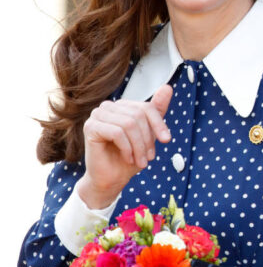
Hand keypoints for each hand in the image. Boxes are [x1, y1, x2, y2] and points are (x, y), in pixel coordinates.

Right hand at [77, 85, 172, 208]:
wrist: (111, 179)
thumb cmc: (130, 157)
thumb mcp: (149, 134)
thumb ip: (156, 111)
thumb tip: (167, 87)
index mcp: (122, 106)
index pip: (146, 107)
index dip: (159, 124)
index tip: (166, 140)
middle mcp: (108, 107)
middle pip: (138, 115)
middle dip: (147, 139)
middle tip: (149, 157)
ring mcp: (97, 115)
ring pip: (129, 124)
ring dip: (138, 146)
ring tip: (140, 161)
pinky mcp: (90, 127)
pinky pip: (117, 133)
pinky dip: (127, 148)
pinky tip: (128, 158)